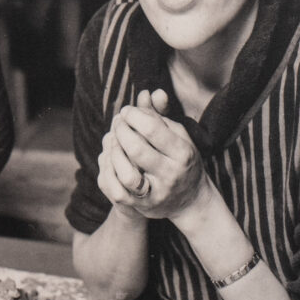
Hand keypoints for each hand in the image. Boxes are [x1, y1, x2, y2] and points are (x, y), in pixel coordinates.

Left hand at [103, 90, 204, 220]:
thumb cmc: (181, 160)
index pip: (153, 129)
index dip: (134, 115)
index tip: (126, 110)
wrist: (190, 201)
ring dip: (114, 153)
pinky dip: (109, 171)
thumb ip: (160, 115)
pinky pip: (117, 190)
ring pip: (127, 175)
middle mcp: (171, 175)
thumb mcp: (177, 136)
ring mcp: (156, 193)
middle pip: (137, 150)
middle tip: (117, 122)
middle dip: (121, 131)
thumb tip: (148, 92)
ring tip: (112, 140)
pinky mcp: (142, 206)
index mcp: (183, 154)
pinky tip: (109, 158)